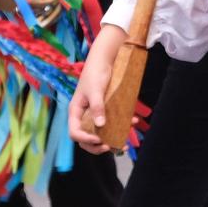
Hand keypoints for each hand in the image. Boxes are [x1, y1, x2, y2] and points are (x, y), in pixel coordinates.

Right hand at [68, 26, 126, 152]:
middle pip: (85, 138)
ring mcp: (94, 113)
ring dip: (110, 138)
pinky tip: (132, 122)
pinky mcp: (105, 110)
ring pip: (99, 133)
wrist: (105, 59)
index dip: (85, 140)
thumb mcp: (96, 90)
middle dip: (97, 146)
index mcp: (75, 112)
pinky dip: (120, 125)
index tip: (99, 140)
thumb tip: (100, 126)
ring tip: (123, 143)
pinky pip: (111, 122)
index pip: (75, 133)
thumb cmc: (95, 73)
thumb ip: (97, 107)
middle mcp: (83, 115)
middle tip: (110, 147)